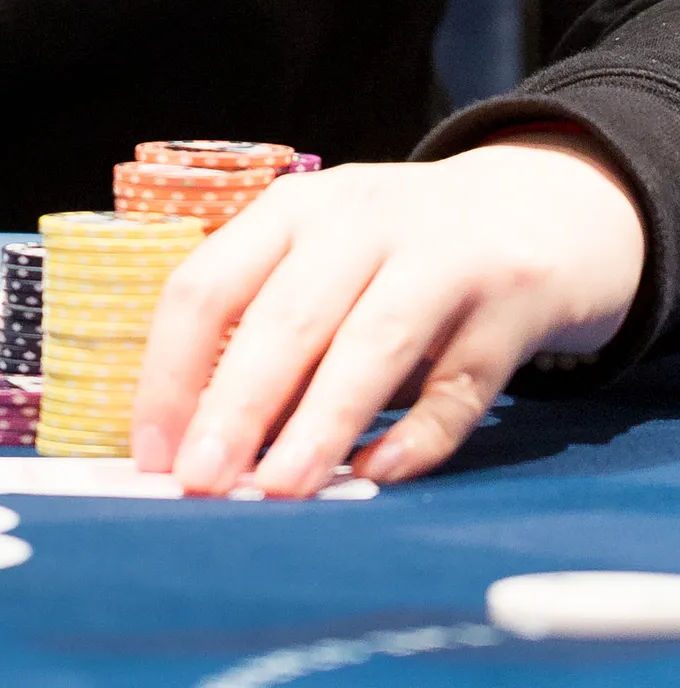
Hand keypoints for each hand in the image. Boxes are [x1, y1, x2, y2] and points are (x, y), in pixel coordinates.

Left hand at [132, 134, 645, 496]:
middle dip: (235, 403)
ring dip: (320, 422)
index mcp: (294, 208)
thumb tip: (200, 441)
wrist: (542, 201)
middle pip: (286, 315)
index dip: (172, 370)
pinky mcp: (512, 299)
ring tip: (280, 491)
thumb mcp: (328, 257)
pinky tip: (379, 474)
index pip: (209, 285)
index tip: (151, 452)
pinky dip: (420, 434)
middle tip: (199, 481)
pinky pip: (462, 381)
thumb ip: (273, 327)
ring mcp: (442, 255)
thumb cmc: (401, 248)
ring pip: (372, 342)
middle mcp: (361, 220)